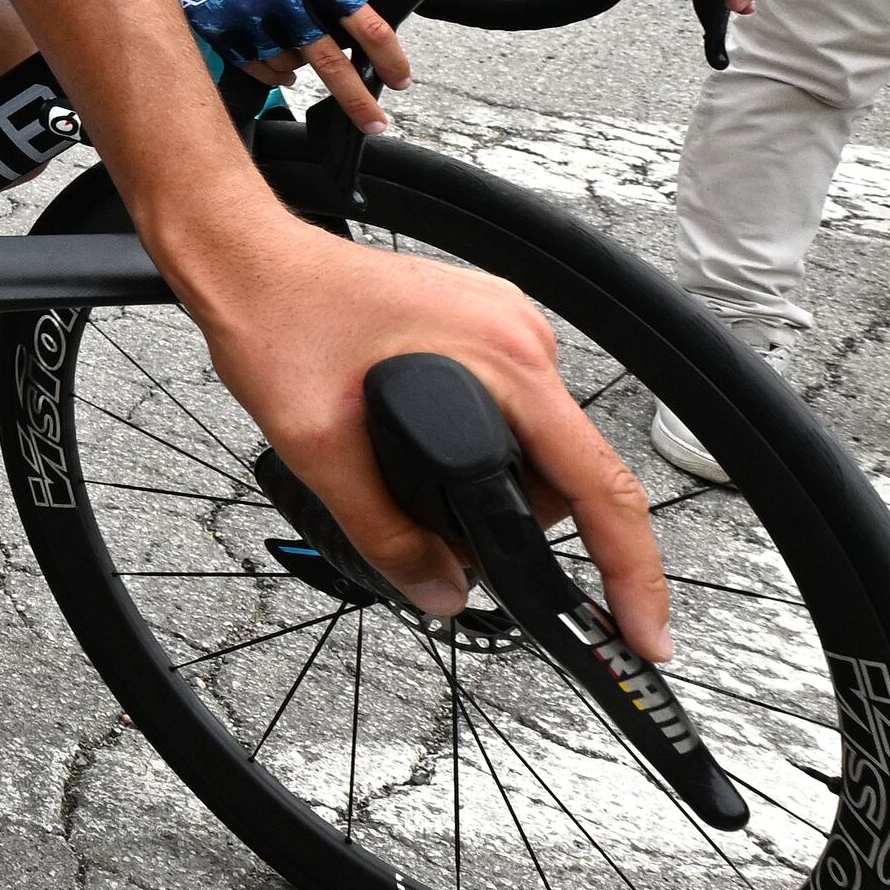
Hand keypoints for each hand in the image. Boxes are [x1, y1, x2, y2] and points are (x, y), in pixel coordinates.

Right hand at [152, 0, 410, 124]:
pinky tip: (278, 71)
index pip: (366, 23)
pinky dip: (271, 75)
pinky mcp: (220, 28)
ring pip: (287, 66)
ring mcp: (250, 14)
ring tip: (296, 61)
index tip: (400, 81)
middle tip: (374, 122)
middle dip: (356, 98)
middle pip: (329, 60)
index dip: (388, 57)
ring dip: (297, 71)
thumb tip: (360, 42)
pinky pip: (256, 68)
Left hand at [157, 199, 671, 658]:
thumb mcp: (317, 447)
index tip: (644, 632)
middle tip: (442, 544)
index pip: (601, 486)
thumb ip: (384, 532)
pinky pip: (510, 408)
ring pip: (536, 442)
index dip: (630, 571)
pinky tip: (417, 449)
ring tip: (404, 479)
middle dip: (515, 523)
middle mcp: (521, 337)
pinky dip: (480, 446)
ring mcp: (504, 326)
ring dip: (492, 482)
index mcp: (505, 361)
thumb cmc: (275, 318)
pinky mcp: (480, 326)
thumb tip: (440, 594)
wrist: (245, 257)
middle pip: (566, 471)